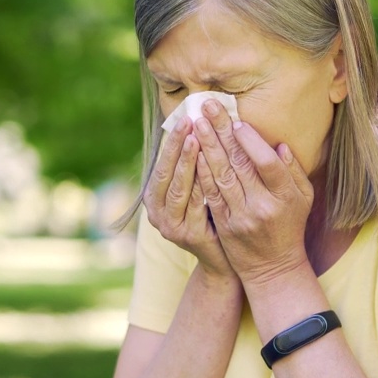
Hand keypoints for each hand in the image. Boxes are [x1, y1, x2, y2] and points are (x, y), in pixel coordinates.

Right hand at [143, 116, 233, 277]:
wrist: (224, 259)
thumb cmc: (212, 217)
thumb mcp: (196, 191)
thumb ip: (191, 167)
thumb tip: (196, 124)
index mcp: (154, 199)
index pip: (161, 165)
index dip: (172, 142)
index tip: (185, 117)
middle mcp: (156, 213)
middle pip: (166, 175)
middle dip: (178, 147)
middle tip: (190, 121)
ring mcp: (171, 227)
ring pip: (180, 189)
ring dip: (188, 162)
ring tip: (198, 139)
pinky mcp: (188, 236)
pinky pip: (197, 205)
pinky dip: (203, 185)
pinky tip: (212, 168)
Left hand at [192, 100, 314, 285]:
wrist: (273, 267)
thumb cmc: (291, 225)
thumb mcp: (304, 198)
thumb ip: (294, 171)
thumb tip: (280, 145)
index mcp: (285, 197)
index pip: (267, 164)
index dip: (251, 142)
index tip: (237, 122)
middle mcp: (262, 206)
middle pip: (239, 164)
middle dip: (222, 132)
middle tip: (209, 106)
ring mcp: (241, 216)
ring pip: (221, 176)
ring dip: (206, 146)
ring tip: (197, 122)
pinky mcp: (224, 224)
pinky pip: (210, 193)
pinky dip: (201, 171)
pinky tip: (193, 152)